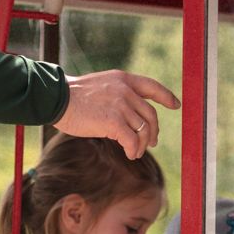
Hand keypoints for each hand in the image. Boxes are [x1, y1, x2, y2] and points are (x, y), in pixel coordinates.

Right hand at [60, 70, 178, 159]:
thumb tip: (131, 116)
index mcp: (123, 79)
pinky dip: (134, 150)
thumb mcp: (101, 87)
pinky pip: (132, 140)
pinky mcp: (114, 121)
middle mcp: (125, 90)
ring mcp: (121, 105)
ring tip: (136, 152)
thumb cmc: (74, 97)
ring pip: (143, 129)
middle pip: (151, 114)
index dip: (166, 96)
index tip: (175, 105)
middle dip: (153, 131)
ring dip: (142, 144)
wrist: (57, 99)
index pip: (152, 86)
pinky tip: (130, 154)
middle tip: (151, 142)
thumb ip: (118, 95)